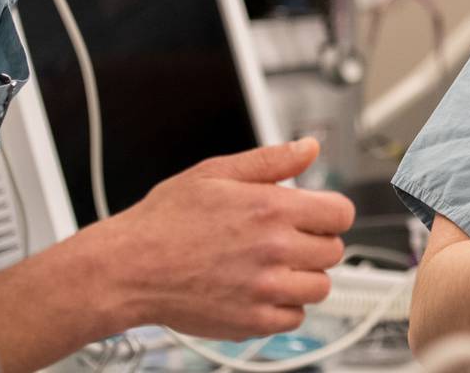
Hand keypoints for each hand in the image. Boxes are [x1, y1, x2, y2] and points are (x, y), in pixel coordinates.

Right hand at [78, 139, 356, 338]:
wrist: (128, 269)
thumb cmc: (164, 222)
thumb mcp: (215, 173)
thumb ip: (271, 161)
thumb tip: (309, 148)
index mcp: (272, 208)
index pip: (341, 214)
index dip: (329, 213)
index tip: (314, 218)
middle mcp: (275, 249)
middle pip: (334, 251)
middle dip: (313, 243)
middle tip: (282, 242)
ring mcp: (266, 289)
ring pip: (320, 287)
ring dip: (302, 277)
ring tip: (270, 267)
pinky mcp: (254, 321)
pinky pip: (295, 318)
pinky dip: (283, 307)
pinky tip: (258, 291)